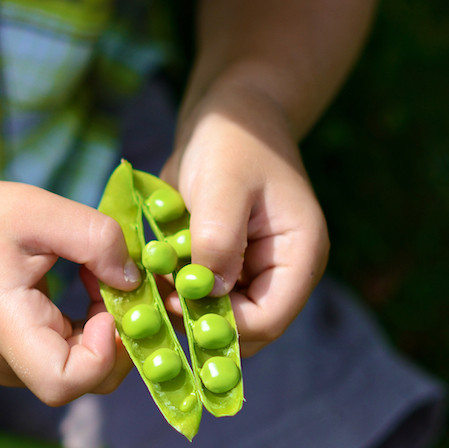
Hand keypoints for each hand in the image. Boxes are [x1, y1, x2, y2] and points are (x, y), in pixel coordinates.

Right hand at [0, 179, 140, 405]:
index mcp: (4, 327)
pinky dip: (92, 328)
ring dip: (108, 329)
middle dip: (118, 336)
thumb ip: (94, 238)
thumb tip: (136, 280)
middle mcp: (6, 362)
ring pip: (84, 373)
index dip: (102, 352)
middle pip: (85, 382)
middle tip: (115, 281)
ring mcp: (12, 368)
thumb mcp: (37, 209)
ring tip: (94, 275)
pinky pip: (72, 359)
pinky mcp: (20, 361)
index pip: (62, 381)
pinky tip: (85, 285)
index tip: (106, 303)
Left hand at [160, 83, 329, 355]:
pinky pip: (200, 298)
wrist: (227, 117)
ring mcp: (254, 273)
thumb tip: (205, 293)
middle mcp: (281, 273)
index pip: (268, 320)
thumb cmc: (231, 141)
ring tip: (148, 284)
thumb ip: (217, 239)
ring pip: (218, 318)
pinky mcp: (227, 268)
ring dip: (182, 309)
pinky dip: (174, 293)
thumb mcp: (222, 184)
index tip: (175, 302)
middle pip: (244, 330)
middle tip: (153, 300)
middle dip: (198, 323)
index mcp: (300, 255)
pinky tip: (150, 274)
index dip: (221, 324)